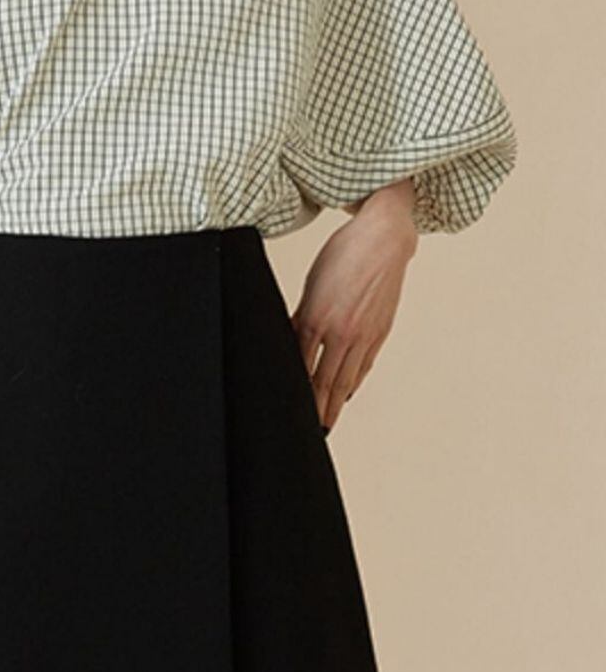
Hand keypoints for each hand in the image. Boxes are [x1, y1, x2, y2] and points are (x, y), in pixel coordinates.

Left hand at [291, 189, 417, 432]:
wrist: (384, 238)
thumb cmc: (342, 254)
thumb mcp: (312, 285)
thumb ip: (300, 316)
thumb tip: (289, 343)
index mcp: (316, 318)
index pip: (299, 366)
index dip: (293, 390)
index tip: (285, 408)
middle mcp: (341, 331)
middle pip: (322, 381)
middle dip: (314, 409)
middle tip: (307, 432)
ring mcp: (363, 334)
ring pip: (345, 379)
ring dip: (333, 404)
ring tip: (325, 424)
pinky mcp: (379, 331)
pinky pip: (363, 365)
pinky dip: (353, 383)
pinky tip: (346, 393)